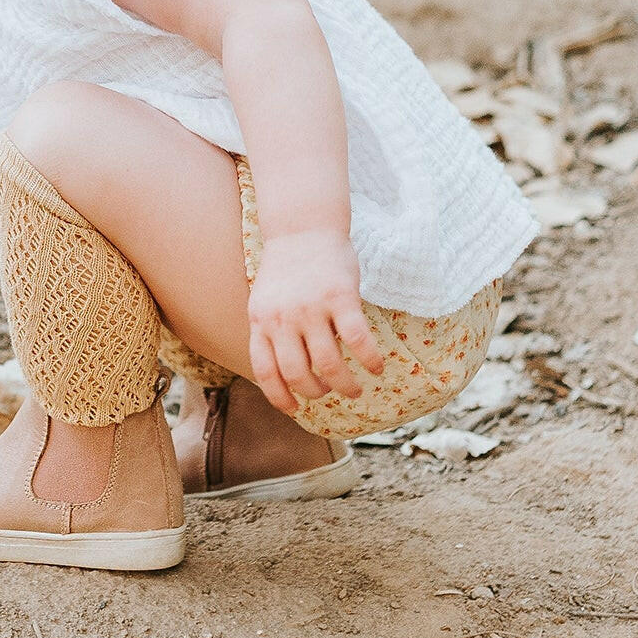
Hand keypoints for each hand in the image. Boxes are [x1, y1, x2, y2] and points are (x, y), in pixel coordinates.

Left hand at [247, 230, 382, 415]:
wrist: (302, 228)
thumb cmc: (286, 270)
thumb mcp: (264, 302)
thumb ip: (270, 334)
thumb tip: (282, 376)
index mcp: (261, 321)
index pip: (266, 371)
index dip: (279, 396)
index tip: (294, 409)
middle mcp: (283, 318)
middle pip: (299, 373)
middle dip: (316, 392)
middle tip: (329, 392)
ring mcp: (312, 308)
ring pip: (330, 364)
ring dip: (345, 385)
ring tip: (355, 389)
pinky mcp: (341, 297)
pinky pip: (358, 340)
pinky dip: (369, 360)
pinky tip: (376, 367)